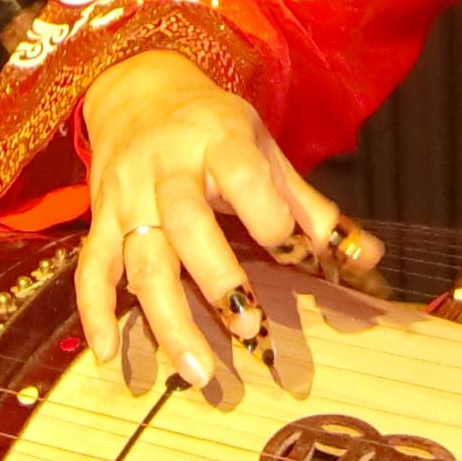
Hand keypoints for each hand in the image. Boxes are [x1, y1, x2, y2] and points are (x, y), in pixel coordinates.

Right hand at [72, 49, 383, 386]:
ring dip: (167, 318)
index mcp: (216, 139)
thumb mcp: (262, 145)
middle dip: (217, 278)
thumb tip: (369, 256)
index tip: (290, 247)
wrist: (138, 89)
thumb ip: (308, 204)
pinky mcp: (100, 218)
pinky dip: (95, 312)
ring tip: (197, 370)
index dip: (267, 214)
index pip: (242, 174)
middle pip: (185, 224)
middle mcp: (166, 168)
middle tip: (251, 328)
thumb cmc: (213, 127)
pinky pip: (92, 269)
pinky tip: (108, 353)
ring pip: (140, 260)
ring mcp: (127, 196)